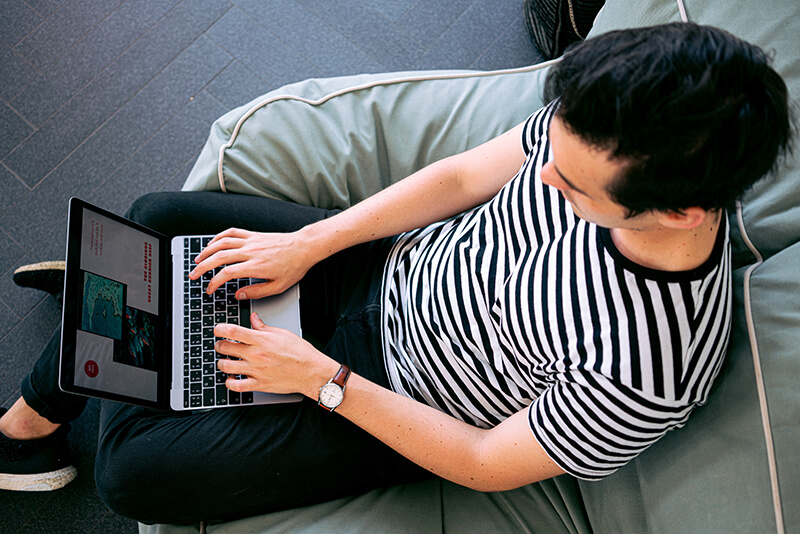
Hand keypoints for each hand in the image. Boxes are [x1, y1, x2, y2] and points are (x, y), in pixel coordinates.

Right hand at [189, 228, 315, 298]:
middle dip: (202, 267)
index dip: (214, 282)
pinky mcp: (253, 235)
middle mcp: (250, 251)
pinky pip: (232, 232)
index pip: (226, 274)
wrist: (304, 247)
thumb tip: (239, 295)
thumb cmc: (294, 267)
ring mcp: (251, 241)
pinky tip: (212, 243)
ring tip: (197, 259)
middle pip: (218, 257)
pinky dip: (219, 237)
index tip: (210, 289)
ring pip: (222, 243)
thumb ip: (256, 292)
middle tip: (193, 275)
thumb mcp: (278, 287)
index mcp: (255, 266)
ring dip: (206, 251)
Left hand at [214, 313, 336, 396]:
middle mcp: (256, 355)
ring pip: (226, 366)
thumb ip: (264, 327)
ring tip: (226, 361)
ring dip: (222, 363)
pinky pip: (236, 386)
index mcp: (261, 340)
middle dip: (219, 345)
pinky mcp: (259, 384)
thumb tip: (253, 318)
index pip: (232, 331)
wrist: (312, 372)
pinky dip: (229, 382)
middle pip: (225, 348)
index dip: (219, 328)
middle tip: (222, 345)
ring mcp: (256, 370)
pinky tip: (231, 378)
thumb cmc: (301, 353)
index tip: (217, 329)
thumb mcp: (282, 333)